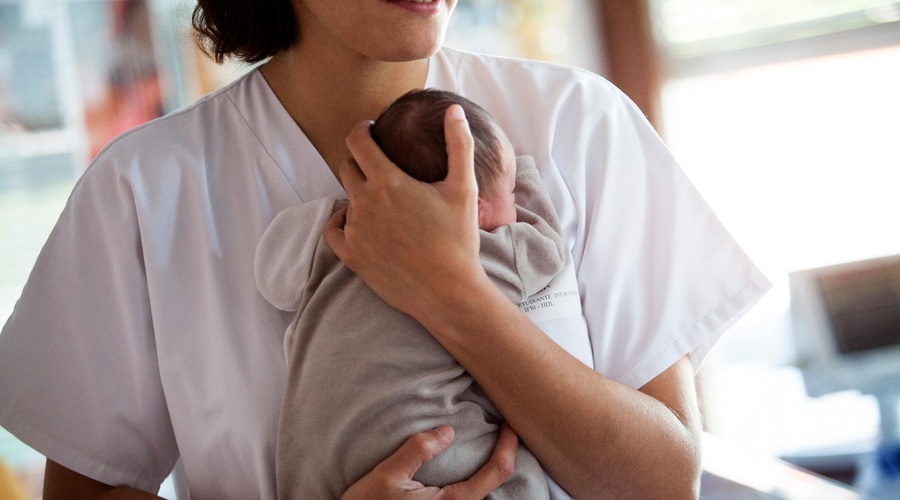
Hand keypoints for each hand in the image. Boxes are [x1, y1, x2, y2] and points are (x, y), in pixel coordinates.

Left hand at [323, 105, 485, 321]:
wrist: (448, 292)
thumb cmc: (458, 240)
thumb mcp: (463, 188)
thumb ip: (459, 144)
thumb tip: (454, 110)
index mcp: (388, 181)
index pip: (358, 140)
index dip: (362, 129)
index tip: (371, 129)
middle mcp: (364, 203)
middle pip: (347, 166)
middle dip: (360, 160)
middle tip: (379, 165)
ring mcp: (355, 230)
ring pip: (346, 199)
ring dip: (359, 194)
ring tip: (383, 201)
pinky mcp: (351, 255)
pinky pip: (333, 229)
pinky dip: (343, 221)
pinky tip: (359, 221)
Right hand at [342, 425, 517, 499]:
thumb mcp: (387, 475)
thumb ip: (418, 450)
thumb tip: (448, 431)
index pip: (497, 471)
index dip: (508, 445)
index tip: (509, 425)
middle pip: (496, 483)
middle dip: (503, 456)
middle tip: (502, 430)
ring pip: (483, 493)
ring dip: (490, 469)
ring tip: (488, 444)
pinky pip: (470, 498)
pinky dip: (476, 479)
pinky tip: (467, 465)